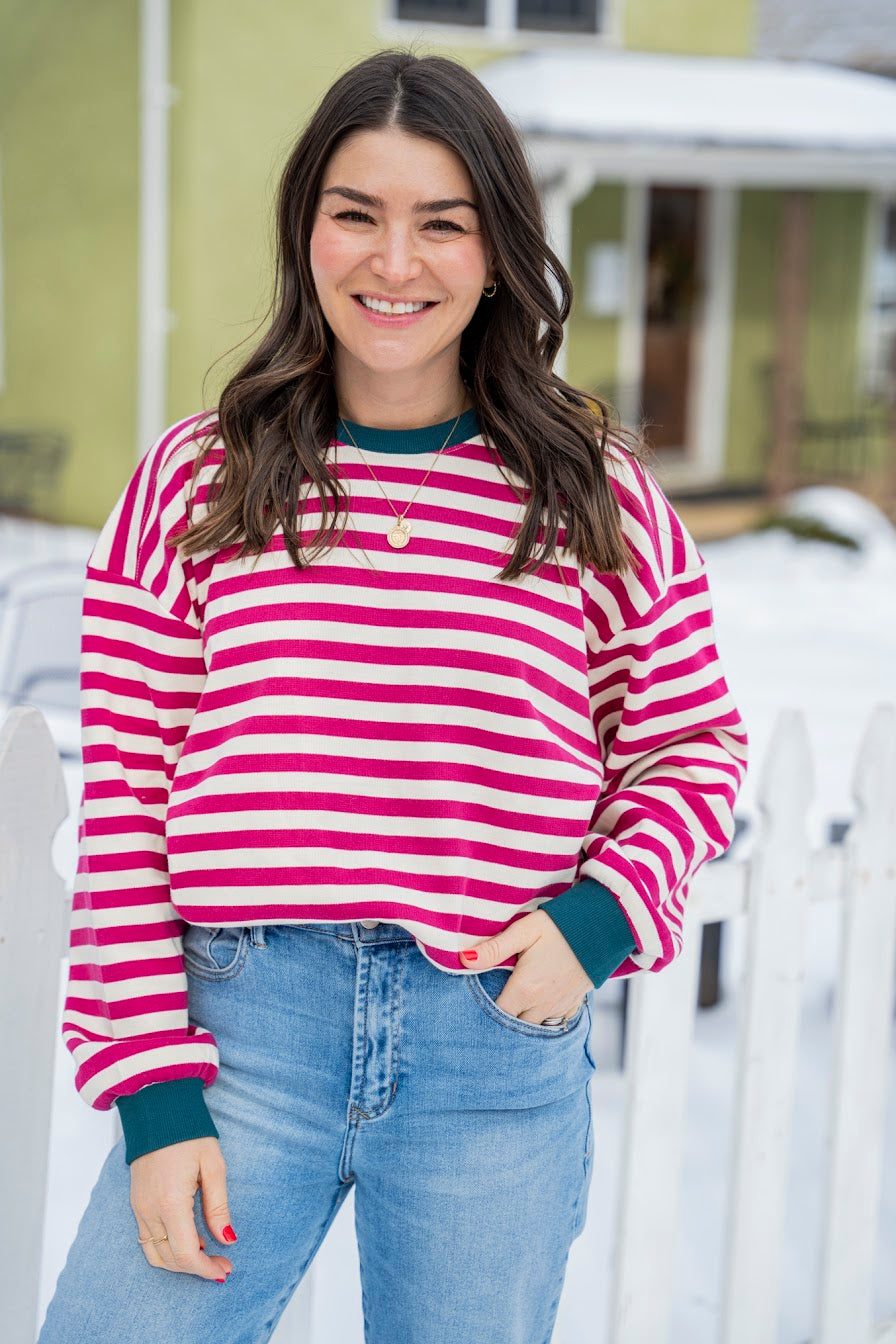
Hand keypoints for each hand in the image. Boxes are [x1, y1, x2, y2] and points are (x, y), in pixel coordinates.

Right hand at [130, 1136, 235, 1280]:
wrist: (158, 1110)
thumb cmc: (189, 1134)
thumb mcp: (213, 1166)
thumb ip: (218, 1207)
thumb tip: (228, 1240)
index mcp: (171, 1203)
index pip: (186, 1254)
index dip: (207, 1269)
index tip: (225, 1269)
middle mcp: (150, 1211)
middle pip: (171, 1259)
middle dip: (198, 1268)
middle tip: (222, 1265)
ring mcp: (139, 1208)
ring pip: (156, 1254)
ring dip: (180, 1262)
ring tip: (206, 1254)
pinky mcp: (136, 1203)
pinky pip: (147, 1240)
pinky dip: (167, 1249)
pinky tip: (188, 1239)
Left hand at [459, 908, 592, 1022]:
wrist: (604, 926)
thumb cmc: (561, 925)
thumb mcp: (525, 930)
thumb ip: (494, 948)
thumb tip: (463, 959)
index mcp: (526, 989)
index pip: (497, 1015)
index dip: (484, 1012)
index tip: (475, 1002)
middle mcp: (542, 1004)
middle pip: (514, 1025)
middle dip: (503, 1017)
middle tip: (492, 1001)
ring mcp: (560, 1006)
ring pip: (534, 1025)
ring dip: (523, 1017)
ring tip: (513, 1002)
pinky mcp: (574, 1003)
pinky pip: (554, 1021)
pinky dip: (543, 1016)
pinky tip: (536, 1002)